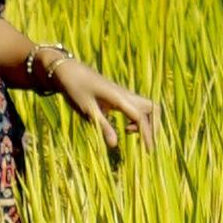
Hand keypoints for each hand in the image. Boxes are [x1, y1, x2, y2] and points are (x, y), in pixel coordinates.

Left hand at [31, 47, 164, 149]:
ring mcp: (123, 94)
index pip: (140, 118)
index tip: (148, 153)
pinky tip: (126, 128)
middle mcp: (125, 94)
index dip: (147, 135)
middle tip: (146, 144)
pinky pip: (137, 107)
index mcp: (119, 98)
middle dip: (154, 126)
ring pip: (146, 107)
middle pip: (152, 108)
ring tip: (132, 135)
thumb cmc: (75, 88)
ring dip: (146, 122)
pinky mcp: (119, 96)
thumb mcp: (87, 110)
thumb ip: (103, 127)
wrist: (68, 70)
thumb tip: (115, 145)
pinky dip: (138, 119)